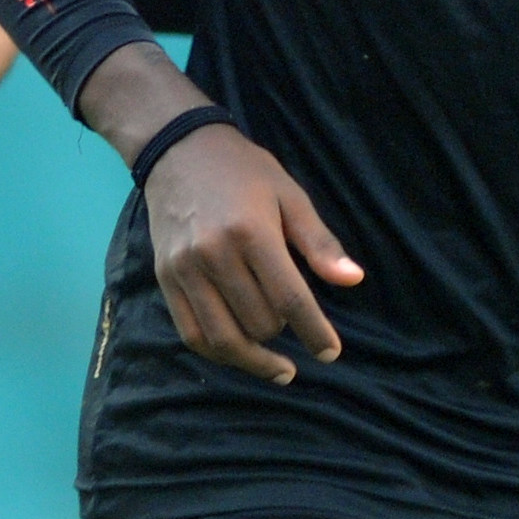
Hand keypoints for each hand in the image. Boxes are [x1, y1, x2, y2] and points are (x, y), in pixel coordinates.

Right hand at [142, 120, 362, 383]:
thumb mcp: (290, 196)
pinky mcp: (165, 278)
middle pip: (258, 321)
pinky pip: (192, 333)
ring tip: (278, 367)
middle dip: (284, 332)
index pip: (289, 298)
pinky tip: (240, 356)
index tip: (330, 352)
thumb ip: (319, 243)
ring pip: (223, 338)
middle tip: (296, 324)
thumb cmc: (243, 171)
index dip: (315, 332)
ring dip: (255, 359)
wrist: (178, 150)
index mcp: (251, 232)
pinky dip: (219, 353)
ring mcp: (185, 269)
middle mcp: (214, 254)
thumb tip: (353, 280)